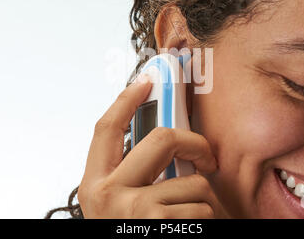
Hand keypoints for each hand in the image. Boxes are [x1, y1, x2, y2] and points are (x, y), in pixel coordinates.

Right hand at [78, 74, 226, 217]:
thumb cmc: (136, 230)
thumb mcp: (121, 205)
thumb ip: (133, 176)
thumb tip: (166, 144)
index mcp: (94, 185)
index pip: (106, 128)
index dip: (126, 99)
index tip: (147, 80)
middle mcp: (107, 194)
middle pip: (161, 139)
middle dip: (195, 144)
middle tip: (206, 158)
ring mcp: (134, 210)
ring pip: (194, 181)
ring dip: (203, 200)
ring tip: (190, 216)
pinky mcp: (159, 222)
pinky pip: (204, 207)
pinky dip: (209, 218)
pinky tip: (192, 228)